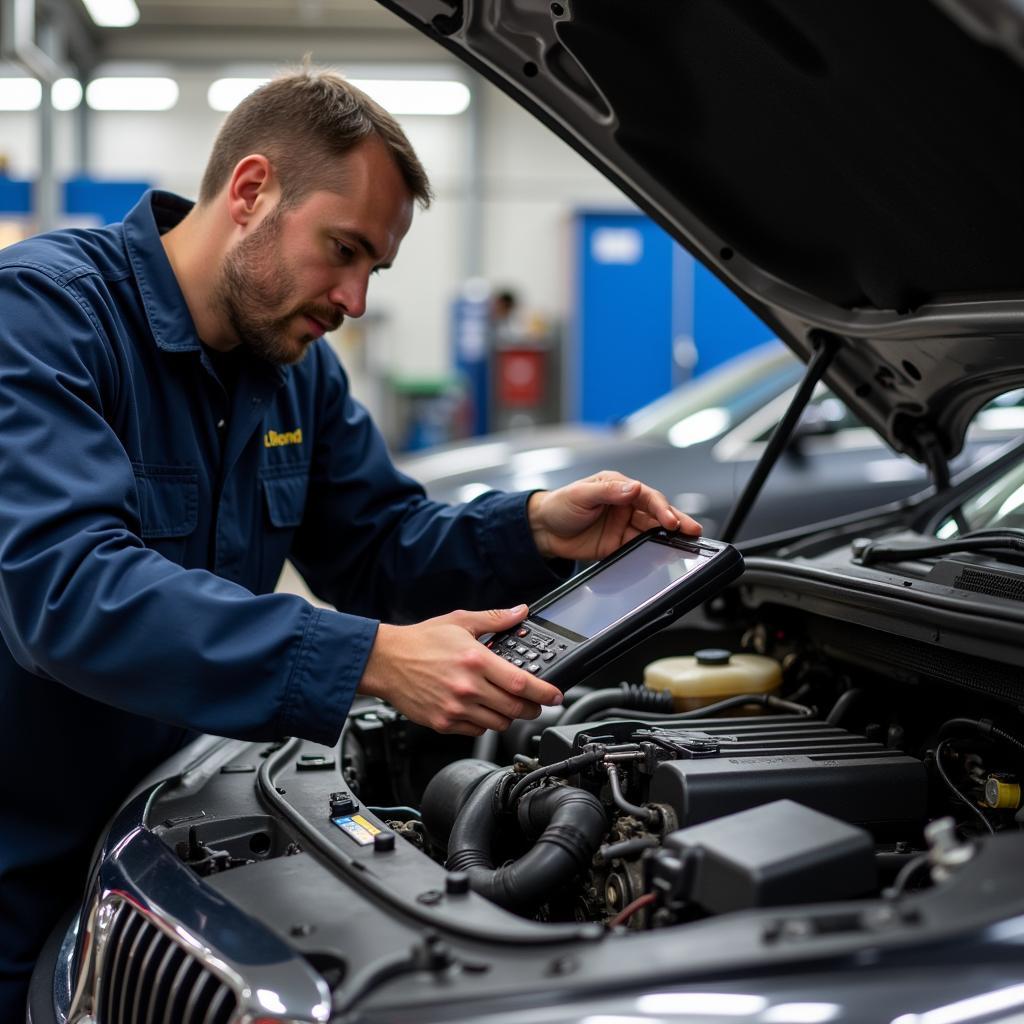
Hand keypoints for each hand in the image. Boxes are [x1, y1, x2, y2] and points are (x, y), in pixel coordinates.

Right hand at [357, 605, 562, 735]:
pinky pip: (476, 731)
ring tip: (506, 704)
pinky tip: (480, 709)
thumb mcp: (459, 622)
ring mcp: (455, 708)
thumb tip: (520, 612)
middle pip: (515, 708)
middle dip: (532, 708)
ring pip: (498, 723)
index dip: (545, 692)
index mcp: (476, 660)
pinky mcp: (443, 723)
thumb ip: (494, 619)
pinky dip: (484, 723)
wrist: (385, 661)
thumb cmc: (420, 641)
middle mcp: (468, 687)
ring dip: (508, 716)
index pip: (521, 683)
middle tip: (536, 703)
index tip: (556, 695)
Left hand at [528, 470, 700, 561]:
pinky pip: (640, 548)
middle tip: (693, 530)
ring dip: (669, 538)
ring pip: (653, 531)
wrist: (543, 530)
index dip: (661, 507)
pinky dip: (653, 553)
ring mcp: (625, 526)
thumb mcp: (581, 494)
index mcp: (620, 487)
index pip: (648, 496)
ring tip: (685, 545)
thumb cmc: (560, 504)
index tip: (669, 519)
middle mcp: (626, 505)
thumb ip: (608, 491)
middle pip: (657, 514)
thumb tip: (634, 488)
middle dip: (676, 521)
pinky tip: (663, 556)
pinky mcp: (619, 545)